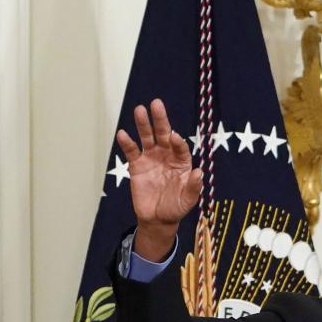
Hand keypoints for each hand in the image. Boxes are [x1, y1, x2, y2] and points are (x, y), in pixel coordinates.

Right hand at [116, 99, 202, 261]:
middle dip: (160, 119)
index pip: (180, 147)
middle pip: (163, 134)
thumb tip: (199, 172)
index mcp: (181, 161)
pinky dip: (127, 143)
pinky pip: (132, 151)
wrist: (157, 218)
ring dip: (143, 124)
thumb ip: (193, 187)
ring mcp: (151, 158)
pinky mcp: (137, 166)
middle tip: (156, 103)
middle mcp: (167, 155)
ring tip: (139, 110)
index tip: (174, 137)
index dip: (178, 141)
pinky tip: (122, 133)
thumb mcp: (188, 200)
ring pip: (147, 138)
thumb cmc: (176, 207)